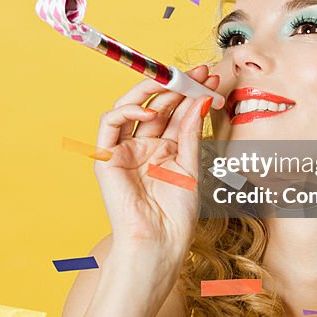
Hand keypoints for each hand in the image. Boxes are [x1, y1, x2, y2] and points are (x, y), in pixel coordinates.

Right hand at [92, 65, 221, 260]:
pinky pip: (110, 124)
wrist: (160, 244)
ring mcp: (124, 150)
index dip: (190, 92)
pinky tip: (150, 112)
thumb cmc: (176, 215)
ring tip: (175, 82)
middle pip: (156, 105)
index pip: (175, 111)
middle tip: (198, 73)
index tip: (210, 78)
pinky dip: (126, 111)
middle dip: (177, 86)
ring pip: (131, 107)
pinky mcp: (107, 158)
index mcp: (164, 149)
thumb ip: (190, 133)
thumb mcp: (190, 167)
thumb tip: (199, 100)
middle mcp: (144, 145)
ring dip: (151, 91)